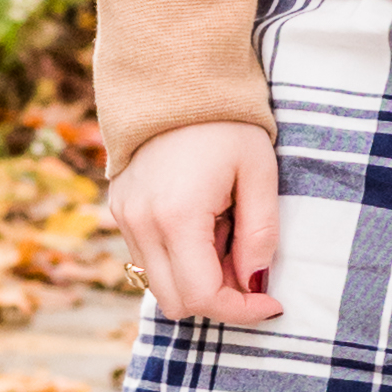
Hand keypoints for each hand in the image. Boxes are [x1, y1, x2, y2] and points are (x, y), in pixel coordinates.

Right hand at [104, 120, 283, 321]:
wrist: (176, 80)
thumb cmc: (226, 124)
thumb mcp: (258, 174)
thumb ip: (261, 234)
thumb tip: (255, 282)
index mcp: (177, 216)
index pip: (203, 296)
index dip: (240, 311)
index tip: (270, 303)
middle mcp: (141, 224)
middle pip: (176, 303)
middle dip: (218, 299)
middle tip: (249, 267)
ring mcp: (125, 218)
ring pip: (158, 285)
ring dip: (196, 279)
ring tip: (225, 237)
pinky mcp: (120, 210)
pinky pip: (148, 258)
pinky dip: (178, 260)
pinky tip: (202, 226)